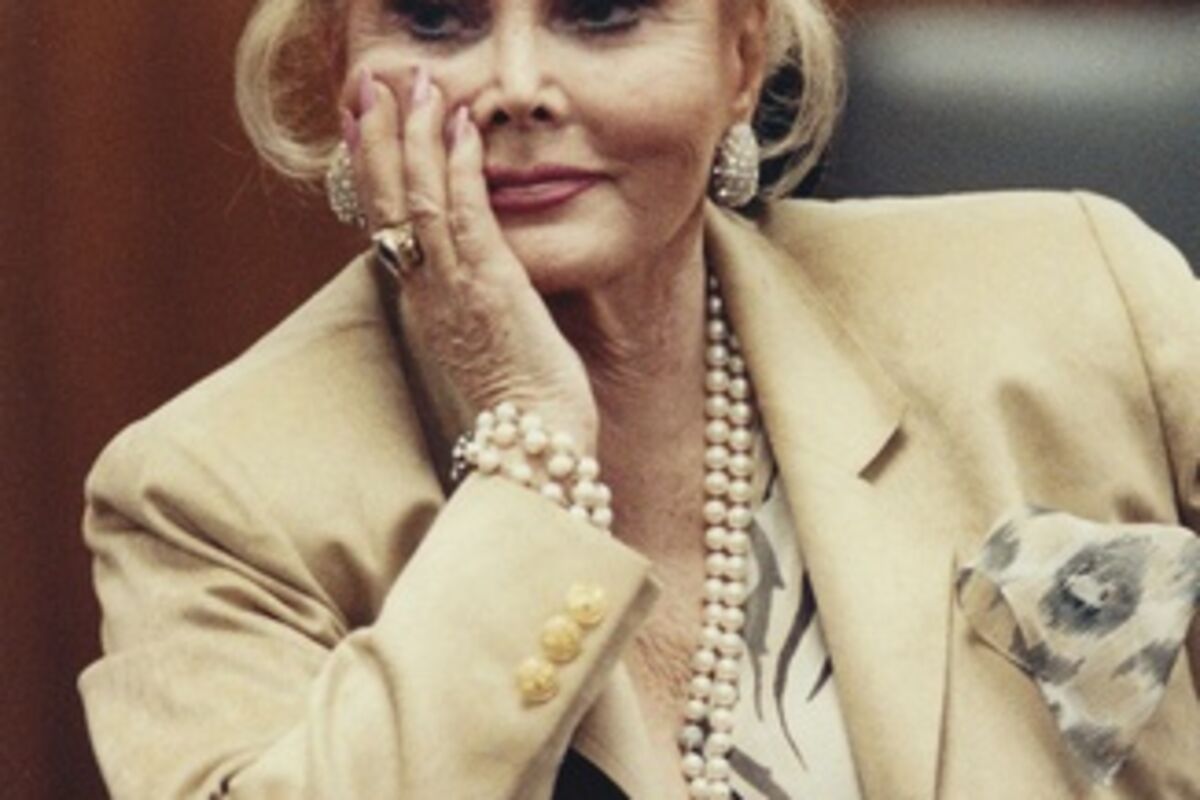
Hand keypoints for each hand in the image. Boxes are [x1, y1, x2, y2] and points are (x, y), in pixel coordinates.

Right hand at [345, 66, 598, 452]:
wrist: (533, 444)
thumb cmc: (518, 398)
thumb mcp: (483, 340)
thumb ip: (473, 298)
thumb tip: (483, 266)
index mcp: (424, 302)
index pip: (387, 222)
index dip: (374, 170)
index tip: (368, 124)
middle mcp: (428, 290)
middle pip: (389, 201)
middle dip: (381, 137)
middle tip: (374, 83)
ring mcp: (455, 286)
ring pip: (419, 198)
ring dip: (414, 135)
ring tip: (411, 84)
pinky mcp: (491, 285)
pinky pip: (466, 214)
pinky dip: (460, 166)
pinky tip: (462, 128)